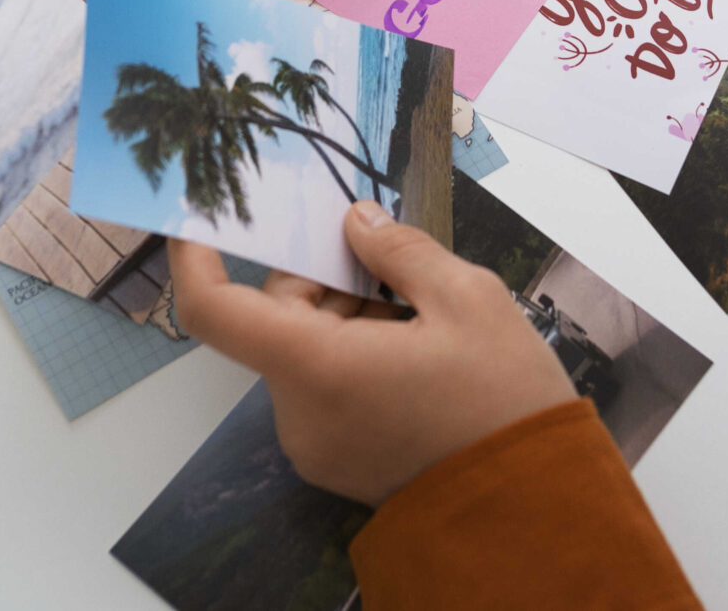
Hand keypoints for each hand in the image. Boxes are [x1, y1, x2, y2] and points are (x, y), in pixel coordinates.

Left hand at [172, 202, 576, 505]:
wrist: (533, 508)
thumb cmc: (503, 403)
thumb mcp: (468, 298)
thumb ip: (400, 249)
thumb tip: (357, 221)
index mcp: (317, 368)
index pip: (214, 310)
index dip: (194, 258)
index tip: (202, 219)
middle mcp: (298, 412)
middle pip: (277, 320)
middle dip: (325, 279)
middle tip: (392, 264)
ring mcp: (314, 444)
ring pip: (303, 351)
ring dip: (347, 318)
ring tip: (423, 317)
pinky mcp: (336, 461)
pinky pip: (324, 388)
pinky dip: (354, 356)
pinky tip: (418, 352)